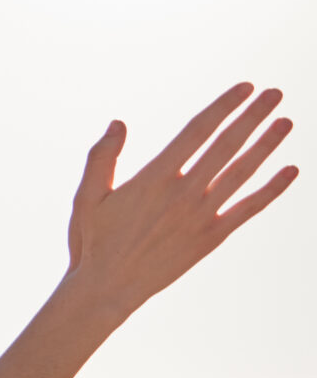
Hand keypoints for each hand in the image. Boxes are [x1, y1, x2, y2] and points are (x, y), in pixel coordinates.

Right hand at [63, 82, 295, 319]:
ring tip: (286, 121)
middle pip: (227, 145)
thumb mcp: (86, 197)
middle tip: (275, 93)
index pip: (197, 131)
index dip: (223, 106)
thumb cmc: (94, 242)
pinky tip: (291, 171)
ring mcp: (201, 215)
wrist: (108, 289)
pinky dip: (272, 189)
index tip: (244, 88)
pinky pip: (249, 208)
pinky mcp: (212, 237)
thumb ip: (101, 158)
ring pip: (243, 172)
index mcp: (154, 177)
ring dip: (267, 145)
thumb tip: (118, 123)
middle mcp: (184, 193)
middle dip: (253, 116)